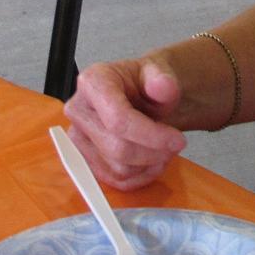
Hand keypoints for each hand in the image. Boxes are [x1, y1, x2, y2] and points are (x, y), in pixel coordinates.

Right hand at [62, 57, 188, 189]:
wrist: (140, 96)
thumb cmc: (145, 85)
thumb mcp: (160, 73)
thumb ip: (163, 78)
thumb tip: (163, 86)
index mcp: (93, 82)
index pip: (118, 120)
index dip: (151, 136)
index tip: (177, 140)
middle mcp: (78, 110)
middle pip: (117, 148)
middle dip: (153, 152)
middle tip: (175, 144)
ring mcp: (78, 138)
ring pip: (118, 169)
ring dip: (149, 165)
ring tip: (164, 149)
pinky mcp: (84, 160)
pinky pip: (115, 181)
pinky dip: (140, 176)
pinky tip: (152, 161)